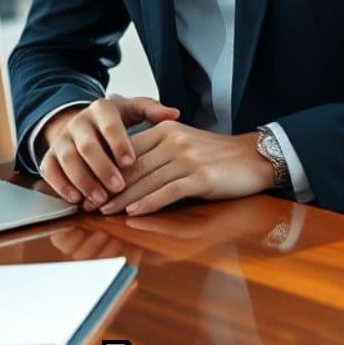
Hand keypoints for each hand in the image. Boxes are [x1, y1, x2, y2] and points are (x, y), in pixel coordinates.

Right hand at [39, 95, 180, 208]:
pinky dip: (61, 186)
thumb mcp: (133, 111)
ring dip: (83, 181)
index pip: (109, 124)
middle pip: (87, 146)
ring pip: (67, 160)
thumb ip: (152, 111)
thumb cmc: (116, 123)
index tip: (131, 162)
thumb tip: (174, 114)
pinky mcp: (49, 156)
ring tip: (100, 199)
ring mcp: (62, 139)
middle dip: (102, 168)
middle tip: (118, 187)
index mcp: (101, 109)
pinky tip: (76, 200)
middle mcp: (78, 122)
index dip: (119, 144)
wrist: (83, 126)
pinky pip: (50, 171)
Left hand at [97, 122, 275, 214]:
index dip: (106, 170)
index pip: (127, 151)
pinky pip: (168, 192)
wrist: (254, 157)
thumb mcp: (184, 143)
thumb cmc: (217, 155)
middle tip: (89, 204)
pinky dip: (149, 203)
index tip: (90, 186)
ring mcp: (188, 159)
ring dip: (123, 199)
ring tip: (105, 212)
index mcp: (166, 130)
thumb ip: (157, 150)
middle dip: (108, 188)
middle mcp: (174, 141)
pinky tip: (134, 214)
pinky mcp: (201, 178)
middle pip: (132, 168)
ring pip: (146, 181)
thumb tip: (127, 169)